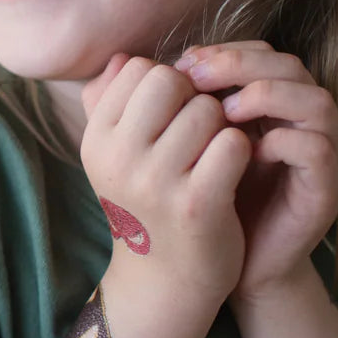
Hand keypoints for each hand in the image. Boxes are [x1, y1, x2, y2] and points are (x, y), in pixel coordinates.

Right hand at [80, 54, 252, 300]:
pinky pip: (233, 143)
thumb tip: (123, 56)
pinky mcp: (198, 204)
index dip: (168, 83)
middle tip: (198, 132)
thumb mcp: (117, 156)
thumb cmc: (147, 204)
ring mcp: (156, 182)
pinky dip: (241, 152)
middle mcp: (118, 158)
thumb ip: (112, 102)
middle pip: (171, 81)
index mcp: (96, 139)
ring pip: (207, 110)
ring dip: (221, 127)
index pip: (140, 68)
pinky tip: (231, 173)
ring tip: (213, 156)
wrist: (165, 281)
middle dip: (195, 98)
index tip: (171, 116)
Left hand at [173, 41, 337, 301]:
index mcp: (273, 104)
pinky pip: (317, 149)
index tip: (180, 65)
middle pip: (289, 66)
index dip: (223, 51)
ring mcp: (323, 153)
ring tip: (220, 111)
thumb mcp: (178, 148)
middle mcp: (303, 122)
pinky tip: (241, 150)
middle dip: (240, 64)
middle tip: (195, 76)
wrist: (233, 270)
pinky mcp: (326, 188)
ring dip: (266, 96)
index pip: (260, 53)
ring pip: (315, 100)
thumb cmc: (205, 204)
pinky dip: (281, 142)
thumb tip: (120, 61)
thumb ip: (156, 104)